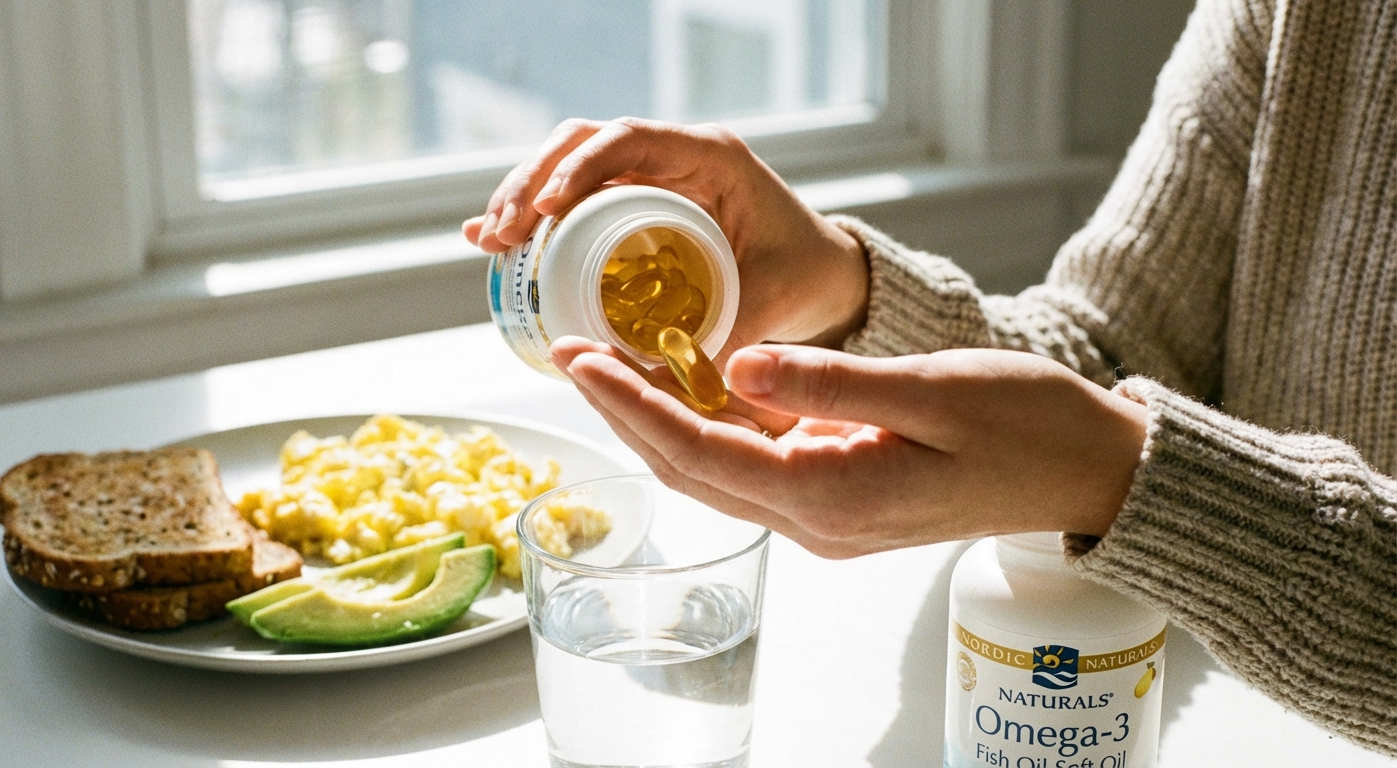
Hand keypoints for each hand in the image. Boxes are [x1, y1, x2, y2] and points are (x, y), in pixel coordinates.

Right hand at [463, 118, 869, 350]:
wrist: (822, 274)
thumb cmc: (804, 278)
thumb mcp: (768, 303)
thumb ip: (718, 337)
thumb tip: (656, 384)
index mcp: (710, 159)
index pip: (628, 141)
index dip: (579, 168)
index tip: (545, 210)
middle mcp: (674, 156)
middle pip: (582, 142)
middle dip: (530, 183)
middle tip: (498, 235)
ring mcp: (650, 176)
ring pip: (568, 164)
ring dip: (522, 198)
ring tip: (486, 242)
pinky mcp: (634, 203)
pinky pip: (576, 198)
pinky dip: (535, 218)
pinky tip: (492, 243)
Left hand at [551, 337, 1147, 557]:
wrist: (1089, 471)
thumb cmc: (1028, 426)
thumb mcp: (932, 392)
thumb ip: (829, 383)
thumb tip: (734, 362)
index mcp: (833, 498)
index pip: (702, 453)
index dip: (633, 406)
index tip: (581, 361)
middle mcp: (818, 521)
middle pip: (694, 467)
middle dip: (629, 411)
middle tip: (574, 352)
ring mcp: (828, 515)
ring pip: (718, 467)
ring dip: (663, 418)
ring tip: (611, 361)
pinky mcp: (841, 496)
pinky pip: (757, 462)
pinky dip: (713, 423)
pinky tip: (688, 381)